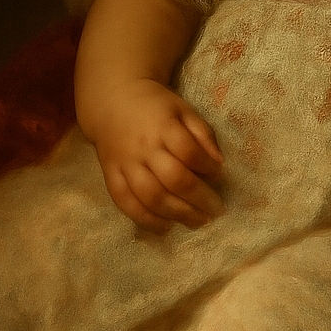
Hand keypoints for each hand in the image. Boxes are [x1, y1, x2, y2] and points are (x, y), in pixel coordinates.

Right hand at [88, 78, 223, 231]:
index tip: (220, 175)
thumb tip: (219, 164)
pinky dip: (146, 220)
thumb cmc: (157, 107)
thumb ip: (203, 133)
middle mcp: (143, 147)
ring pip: (151, 196)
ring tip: (197, 222)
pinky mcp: (111, 176)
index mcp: (163, 126)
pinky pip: (126, 204)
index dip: (207, 167)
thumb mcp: (183, 110)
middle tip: (216, 211)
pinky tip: (166, 227)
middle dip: (198, 199)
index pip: (188, 151)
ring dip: (177, 214)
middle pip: (172, 178)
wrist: (114, 102)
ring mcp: (125, 164)